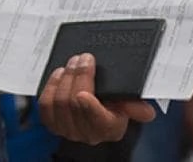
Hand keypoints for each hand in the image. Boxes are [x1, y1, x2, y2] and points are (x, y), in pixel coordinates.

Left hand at [38, 53, 155, 144]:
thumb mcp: (129, 105)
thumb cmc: (113, 107)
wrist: (97, 114)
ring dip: (65, 78)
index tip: (84, 94)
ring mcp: (68, 129)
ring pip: (58, 102)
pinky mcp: (53, 122)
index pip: (97, 122)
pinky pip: (45, 105)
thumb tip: (146, 111)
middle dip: (78, 77)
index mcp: (109, 128)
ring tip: (72, 63)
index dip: (89, 109)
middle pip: (74, 104)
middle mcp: (87, 132)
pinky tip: (60, 75)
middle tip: (83, 59)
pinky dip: (51, 86)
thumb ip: (138, 106)